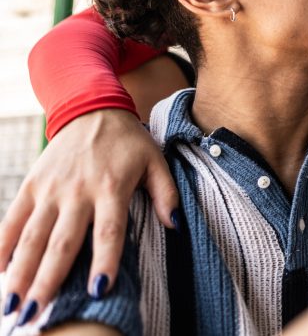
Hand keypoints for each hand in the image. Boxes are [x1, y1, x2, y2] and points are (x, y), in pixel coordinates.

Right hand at [0, 109, 178, 319]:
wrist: (91, 108)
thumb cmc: (128, 142)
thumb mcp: (155, 161)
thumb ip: (166, 194)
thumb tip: (175, 225)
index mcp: (112, 187)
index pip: (109, 231)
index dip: (104, 260)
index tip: (98, 290)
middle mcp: (77, 191)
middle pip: (63, 242)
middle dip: (48, 280)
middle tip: (36, 314)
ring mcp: (50, 189)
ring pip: (33, 237)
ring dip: (20, 273)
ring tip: (12, 306)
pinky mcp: (31, 185)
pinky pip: (13, 220)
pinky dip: (2, 246)